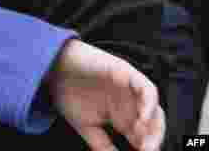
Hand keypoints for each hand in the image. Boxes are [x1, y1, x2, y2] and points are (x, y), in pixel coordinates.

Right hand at [47, 39, 164, 150]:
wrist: (54, 66)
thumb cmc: (67, 92)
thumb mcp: (85, 125)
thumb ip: (101, 144)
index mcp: (121, 117)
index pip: (142, 136)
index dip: (145, 147)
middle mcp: (129, 104)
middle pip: (152, 125)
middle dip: (152, 140)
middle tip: (145, 150)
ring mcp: (131, 90)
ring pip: (154, 110)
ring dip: (154, 126)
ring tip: (145, 141)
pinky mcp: (129, 74)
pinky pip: (148, 90)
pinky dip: (149, 104)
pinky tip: (142, 118)